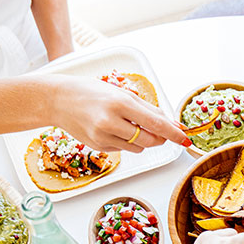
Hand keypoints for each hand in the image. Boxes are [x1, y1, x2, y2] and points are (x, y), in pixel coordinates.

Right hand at [46, 75, 189, 152]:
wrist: (58, 100)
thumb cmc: (91, 92)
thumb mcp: (121, 93)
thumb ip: (147, 109)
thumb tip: (171, 124)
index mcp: (120, 103)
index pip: (155, 123)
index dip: (174, 133)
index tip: (186, 139)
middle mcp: (111, 121)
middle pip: (150, 141)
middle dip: (159, 138)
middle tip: (161, 132)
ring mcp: (103, 136)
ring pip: (138, 148)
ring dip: (142, 141)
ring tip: (128, 125)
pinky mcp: (98, 146)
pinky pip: (123, 150)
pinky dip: (125, 142)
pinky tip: (113, 130)